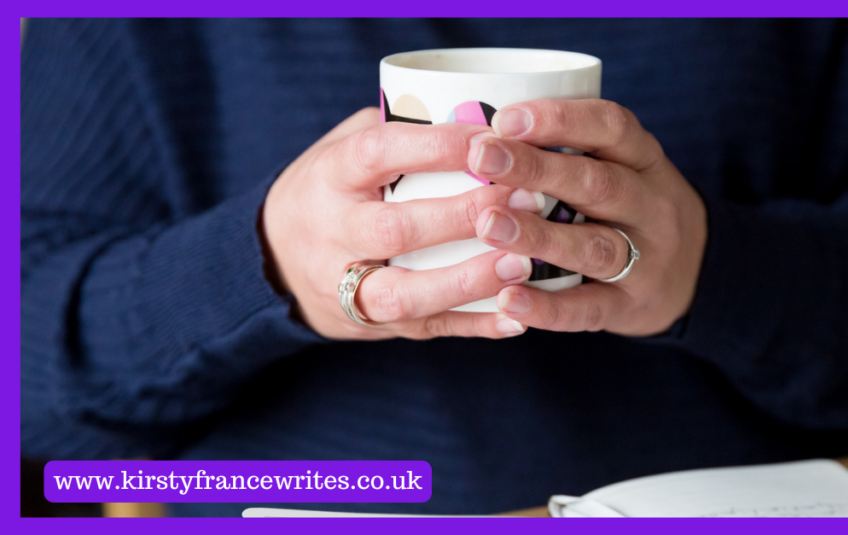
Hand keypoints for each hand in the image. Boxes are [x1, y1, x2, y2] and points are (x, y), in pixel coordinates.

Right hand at [262, 107, 539, 339]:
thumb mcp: (347, 145)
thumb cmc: (334, 189)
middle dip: (462, 216)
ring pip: (404, 293)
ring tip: (522, 263)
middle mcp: (332, 232)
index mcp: (330, 176)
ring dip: (467, 281)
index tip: (493, 140)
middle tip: (525, 199)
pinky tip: (515, 319)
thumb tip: (480, 114)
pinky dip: (471, 326)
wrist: (275, 262)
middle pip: (395, 229)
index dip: (437, 147)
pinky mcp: (369, 323)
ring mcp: (345, 285)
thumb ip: (401, 129)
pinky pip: (423, 329)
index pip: (378, 153)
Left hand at [466, 99, 707, 335]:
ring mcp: (646, 260)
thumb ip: (569, 148)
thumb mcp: (623, 166)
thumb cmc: (631, 207)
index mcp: (644, 159)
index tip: (506, 117)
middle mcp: (651, 206)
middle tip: (482, 156)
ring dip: (538, 235)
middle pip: (597, 184)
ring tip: (488, 224)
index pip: (612, 127)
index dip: (561, 119)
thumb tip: (475, 127)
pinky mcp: (630, 307)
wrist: (698, 273)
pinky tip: (507, 300)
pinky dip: (547, 307)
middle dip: (536, 168)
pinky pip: (588, 309)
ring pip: (593, 246)